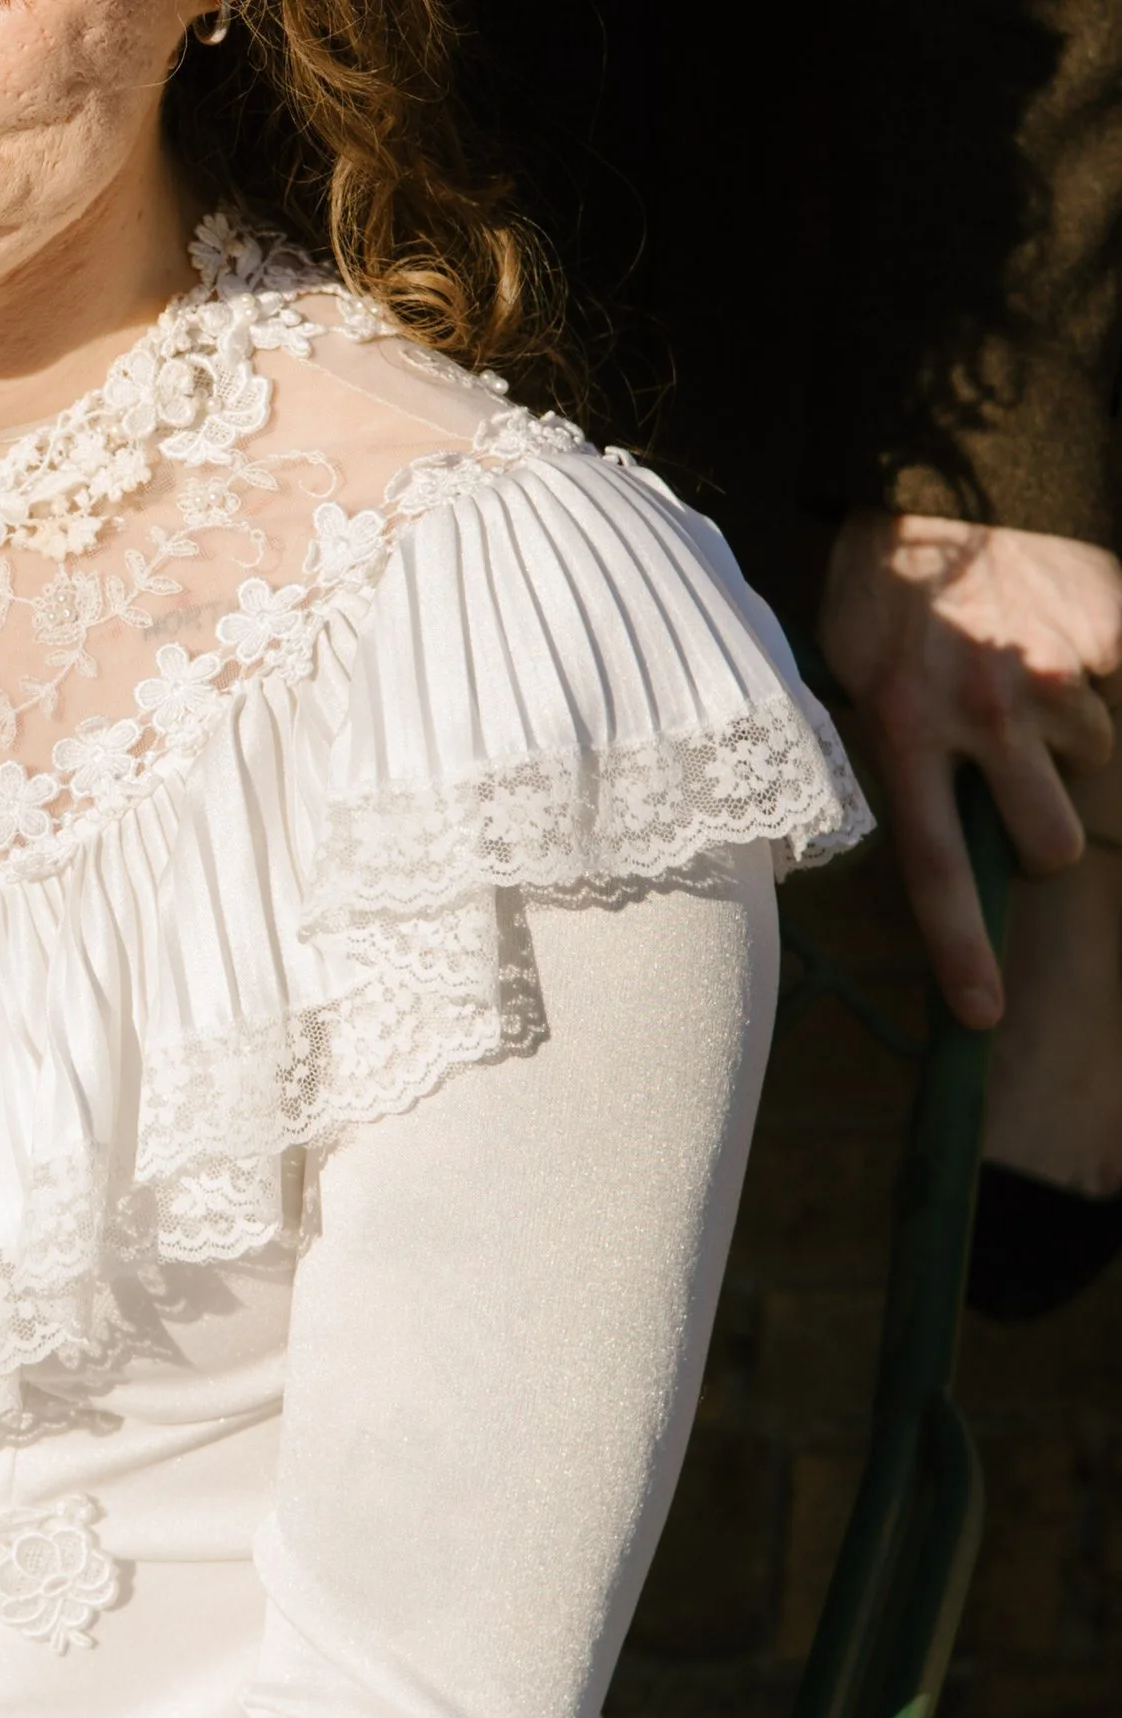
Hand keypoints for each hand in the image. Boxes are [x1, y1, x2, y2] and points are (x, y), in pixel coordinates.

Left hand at [820, 511, 1121, 1026]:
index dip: (961, 952)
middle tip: (1017, 786)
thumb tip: (915, 830)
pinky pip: (1119, 683)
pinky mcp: (1110, 627)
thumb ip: (887, 760)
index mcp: (905, 736)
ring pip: (1095, 761)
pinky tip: (1048, 631)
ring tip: (1017, 674)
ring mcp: (1057, 674)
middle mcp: (987, 717)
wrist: (945, 473)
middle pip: (1053, 844)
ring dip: (1065, 738)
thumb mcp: (848, 680)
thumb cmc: (882, 588)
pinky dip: (1095, 670)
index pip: (937, 871)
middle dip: (1044, 834)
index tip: (983, 1017)